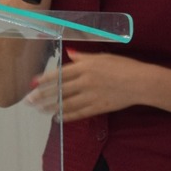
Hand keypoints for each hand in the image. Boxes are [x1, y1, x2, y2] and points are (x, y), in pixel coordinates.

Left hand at [24, 48, 142, 121]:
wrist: (140, 82)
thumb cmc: (123, 66)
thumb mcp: (102, 57)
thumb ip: (83, 57)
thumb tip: (69, 52)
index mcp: (85, 67)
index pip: (60, 74)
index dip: (45, 79)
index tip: (33, 83)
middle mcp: (85, 81)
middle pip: (59, 90)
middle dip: (43, 96)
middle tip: (30, 101)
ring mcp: (91, 95)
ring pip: (66, 103)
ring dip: (51, 107)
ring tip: (41, 110)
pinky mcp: (98, 107)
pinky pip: (79, 113)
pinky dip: (67, 116)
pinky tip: (58, 118)